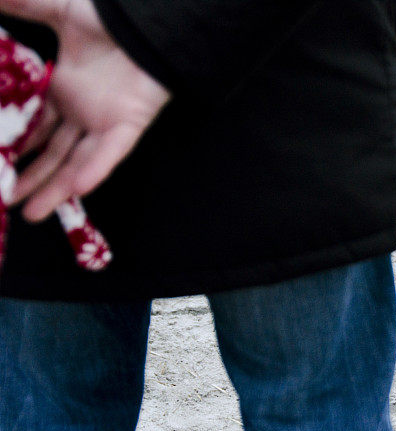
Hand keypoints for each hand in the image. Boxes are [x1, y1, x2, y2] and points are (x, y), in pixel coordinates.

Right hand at [1, 0, 170, 221]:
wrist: (149, 25)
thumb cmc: (111, 22)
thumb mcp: (58, 11)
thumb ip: (23, 5)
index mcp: (63, 91)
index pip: (34, 127)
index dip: (15, 145)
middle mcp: (81, 113)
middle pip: (52, 154)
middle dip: (30, 178)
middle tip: (5, 199)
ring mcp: (103, 122)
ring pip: (75, 163)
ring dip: (55, 188)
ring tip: (30, 214)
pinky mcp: (126, 126)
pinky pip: (108, 154)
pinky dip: (94, 171)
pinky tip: (77, 190)